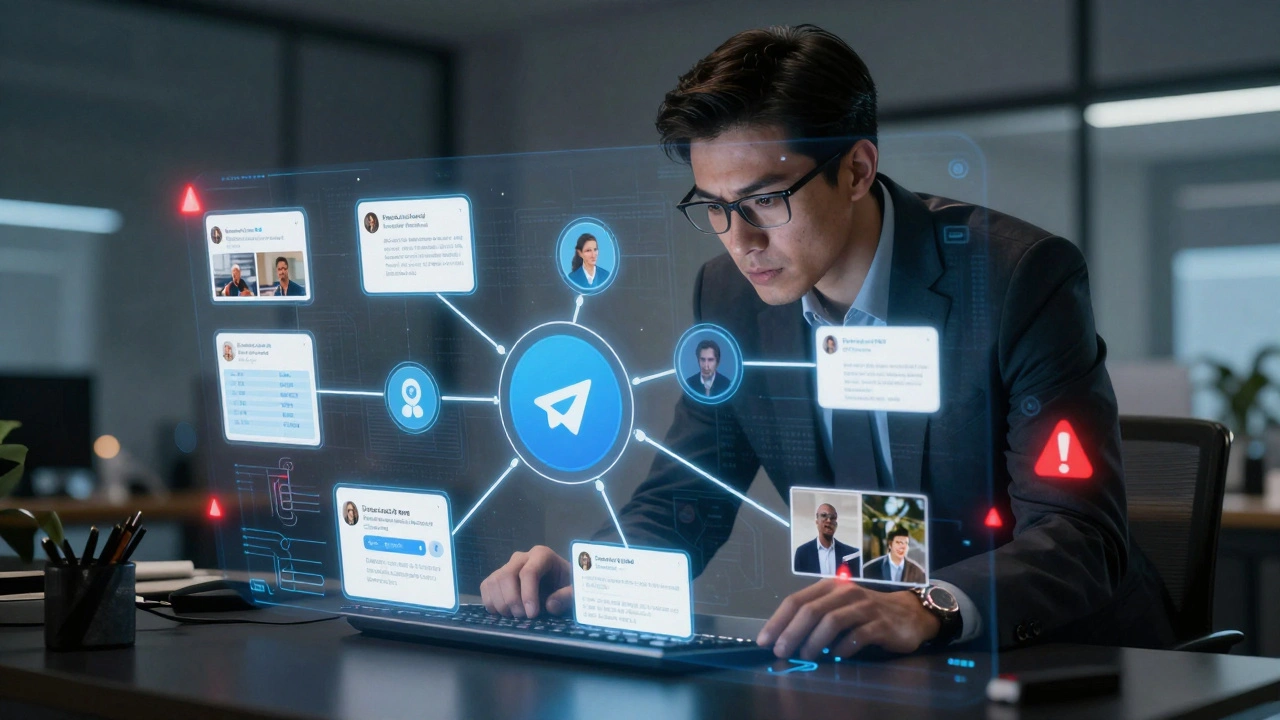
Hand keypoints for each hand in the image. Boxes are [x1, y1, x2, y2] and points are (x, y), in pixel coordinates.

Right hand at [479, 545, 572, 618]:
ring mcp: (507, 566)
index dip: (528, 594)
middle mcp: (521, 557)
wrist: (559, 584)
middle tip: (523, 617)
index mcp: (542, 555)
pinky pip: (486, 586)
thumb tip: (550, 605)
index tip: (532, 614)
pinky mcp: (497, 577)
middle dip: (512, 600)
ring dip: (501, 603)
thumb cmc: (567, 585)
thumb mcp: (576, 590)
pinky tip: (503, 613)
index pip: (529, 572)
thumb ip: (568, 596)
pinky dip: (490, 602)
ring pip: (494, 581)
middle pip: (507, 575)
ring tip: (515, 617)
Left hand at [757, 580, 939, 659]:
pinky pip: (857, 636)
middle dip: (791, 632)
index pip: (796, 600)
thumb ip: (815, 618)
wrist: (909, 614)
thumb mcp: (839, 608)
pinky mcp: (881, 624)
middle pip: (811, 610)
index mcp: (829, 587)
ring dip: (814, 641)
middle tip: (781, 652)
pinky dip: (843, 647)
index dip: (778, 621)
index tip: (765, 640)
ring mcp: (864, 607)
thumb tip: (784, 638)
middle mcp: (845, 593)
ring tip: (806, 656)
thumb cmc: (867, 612)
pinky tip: (837, 656)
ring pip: (832, 621)